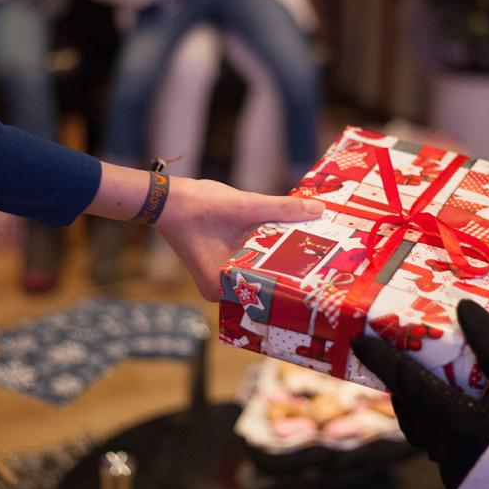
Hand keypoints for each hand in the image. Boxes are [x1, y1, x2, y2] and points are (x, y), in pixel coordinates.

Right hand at [156, 177, 323, 299]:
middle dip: (292, 266)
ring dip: (280, 254)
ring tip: (313, 247)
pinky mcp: (222, 262)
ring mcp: (220, 277)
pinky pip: (251, 258)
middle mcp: (221, 290)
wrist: (164, 198)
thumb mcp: (244, 206)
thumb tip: (317, 210)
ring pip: (259, 267)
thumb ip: (280, 209)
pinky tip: (289, 235)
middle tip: (324, 258)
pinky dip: (266, 246)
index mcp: (222, 288)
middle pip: (265, 279)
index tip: (322, 272)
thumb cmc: (196, 207)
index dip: (296, 279)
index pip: (267, 290)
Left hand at [353, 300, 488, 488]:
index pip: (406, 384)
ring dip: (419, 402)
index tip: (358, 341)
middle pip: (410, 410)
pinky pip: (442, 442)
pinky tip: (459, 405)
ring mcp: (456, 467)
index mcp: (453, 424)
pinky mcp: (469, 475)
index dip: (381, 360)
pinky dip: (440, 418)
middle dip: (399, 382)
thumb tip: (464, 308)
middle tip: (396, 354)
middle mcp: (445, 449)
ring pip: (424, 430)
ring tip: (426, 375)